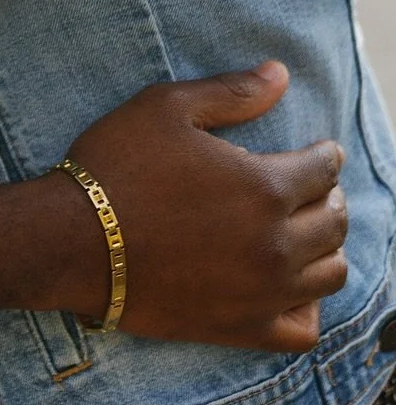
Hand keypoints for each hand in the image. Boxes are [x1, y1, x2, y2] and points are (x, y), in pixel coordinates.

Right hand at [38, 62, 345, 351]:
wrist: (71, 241)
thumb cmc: (115, 166)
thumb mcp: (165, 108)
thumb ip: (231, 93)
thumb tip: (280, 74)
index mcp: (265, 186)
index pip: (324, 170)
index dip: (325, 155)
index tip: (318, 151)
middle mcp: (276, 243)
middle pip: (334, 222)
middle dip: (330, 198)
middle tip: (314, 189)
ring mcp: (263, 292)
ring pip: (330, 274)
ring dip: (327, 248)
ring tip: (306, 234)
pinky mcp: (242, 329)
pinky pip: (304, 330)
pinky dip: (310, 309)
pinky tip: (293, 289)